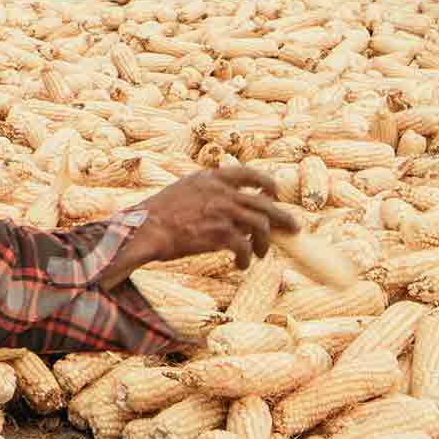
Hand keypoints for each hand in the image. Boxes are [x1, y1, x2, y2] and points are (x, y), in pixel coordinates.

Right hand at [132, 163, 299, 269]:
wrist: (144, 229)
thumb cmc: (156, 215)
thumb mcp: (182, 191)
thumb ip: (205, 192)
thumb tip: (224, 203)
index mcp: (211, 177)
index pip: (249, 173)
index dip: (267, 184)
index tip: (274, 194)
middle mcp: (222, 192)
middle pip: (266, 203)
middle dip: (284, 217)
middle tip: (294, 228)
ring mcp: (224, 212)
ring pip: (261, 226)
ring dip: (265, 243)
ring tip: (261, 254)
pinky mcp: (221, 234)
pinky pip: (245, 247)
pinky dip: (246, 258)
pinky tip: (240, 265)